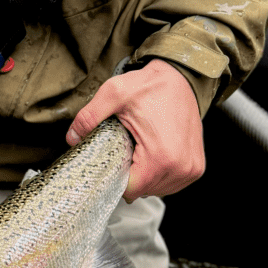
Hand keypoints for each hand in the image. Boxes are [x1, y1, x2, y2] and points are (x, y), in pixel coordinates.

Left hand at [65, 59, 204, 200]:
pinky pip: (172, 183)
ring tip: (138, 151)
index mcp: (161, 157)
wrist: (180, 77)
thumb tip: (71, 138)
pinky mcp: (197, 167)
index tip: (108, 161)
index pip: (131, 189)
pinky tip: (151, 156)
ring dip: (145, 177)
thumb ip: (89, 117)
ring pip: (159, 189)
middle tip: (122, 151)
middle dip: (129, 175)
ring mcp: (192, 169)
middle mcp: (181, 168)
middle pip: (144, 191)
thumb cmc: (149, 85)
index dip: (114, 178)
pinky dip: (159, 174)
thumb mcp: (113, 94)